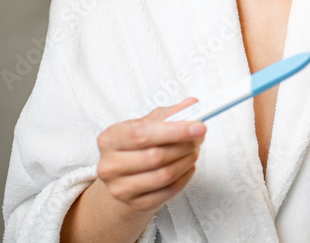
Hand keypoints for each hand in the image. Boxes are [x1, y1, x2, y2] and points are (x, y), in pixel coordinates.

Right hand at [95, 97, 206, 214]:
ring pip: (164, 175)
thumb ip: (171, 113)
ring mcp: (120, 188)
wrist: (124, 178)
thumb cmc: (138, 146)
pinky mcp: (135, 204)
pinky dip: (184, 177)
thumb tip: (193, 104)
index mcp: (110, 139)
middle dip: (184, 146)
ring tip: (194, 151)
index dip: (174, 131)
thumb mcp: (149, 123)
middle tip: (199, 138)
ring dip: (187, 161)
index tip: (199, 126)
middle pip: (155, 156)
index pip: (142, 135)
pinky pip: (168, 191)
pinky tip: (188, 167)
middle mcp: (110, 165)